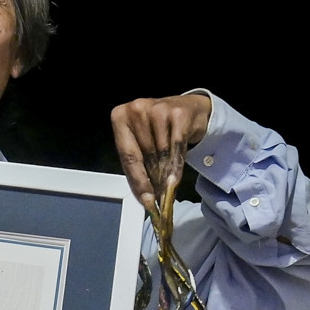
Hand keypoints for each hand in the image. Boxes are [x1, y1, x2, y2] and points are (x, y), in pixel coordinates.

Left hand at [111, 94, 211, 210]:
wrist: (189, 109)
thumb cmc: (160, 129)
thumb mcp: (144, 143)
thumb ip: (140, 165)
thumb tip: (144, 197)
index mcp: (120, 116)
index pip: (127, 156)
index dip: (138, 181)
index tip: (145, 200)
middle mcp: (137, 109)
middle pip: (145, 156)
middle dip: (153, 180)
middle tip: (158, 199)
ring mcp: (158, 109)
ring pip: (161, 153)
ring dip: (165, 174)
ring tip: (168, 186)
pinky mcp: (178, 114)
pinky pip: (177, 148)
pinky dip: (177, 167)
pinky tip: (175, 181)